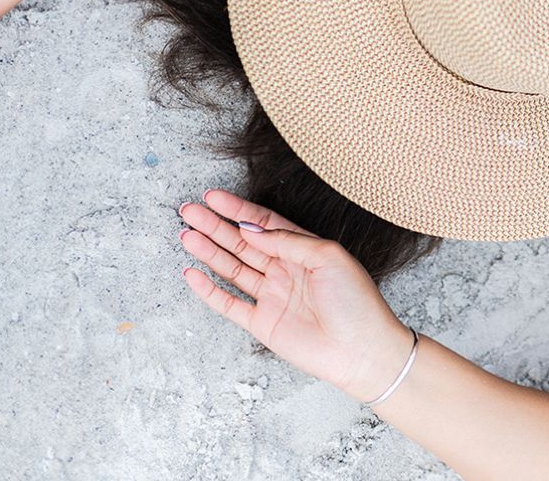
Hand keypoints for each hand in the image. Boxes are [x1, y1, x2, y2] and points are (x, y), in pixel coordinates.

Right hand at [177, 189, 415, 402]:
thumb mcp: (328, 256)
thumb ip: (288, 241)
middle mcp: (285, 270)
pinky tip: (192, 274)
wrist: (362, 351)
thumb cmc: (356, 301)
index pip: (264, 224)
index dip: (237, 210)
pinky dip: (209, 290)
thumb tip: (250, 229)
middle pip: (243, 243)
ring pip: (232, 269)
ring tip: (186, 235)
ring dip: (209, 252)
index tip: (212, 197)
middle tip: (188, 211)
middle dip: (215, 226)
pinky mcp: (263, 324)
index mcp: (303, 250)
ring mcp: (273, 297)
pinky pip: (229, 304)